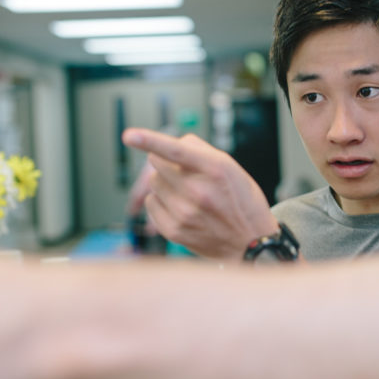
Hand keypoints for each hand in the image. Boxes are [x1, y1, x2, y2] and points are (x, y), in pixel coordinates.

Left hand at [121, 128, 278, 259]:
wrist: (250, 243)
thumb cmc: (242, 201)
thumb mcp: (232, 168)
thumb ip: (200, 150)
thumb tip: (168, 143)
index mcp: (215, 169)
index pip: (176, 150)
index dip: (149, 140)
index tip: (129, 136)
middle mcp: (198, 191)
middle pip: (157, 162)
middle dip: (167, 163)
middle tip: (186, 174)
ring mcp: (185, 213)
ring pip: (153, 183)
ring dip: (165, 183)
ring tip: (187, 193)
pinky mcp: (174, 231)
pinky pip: (151, 203)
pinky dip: (161, 202)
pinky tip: (181, 207)